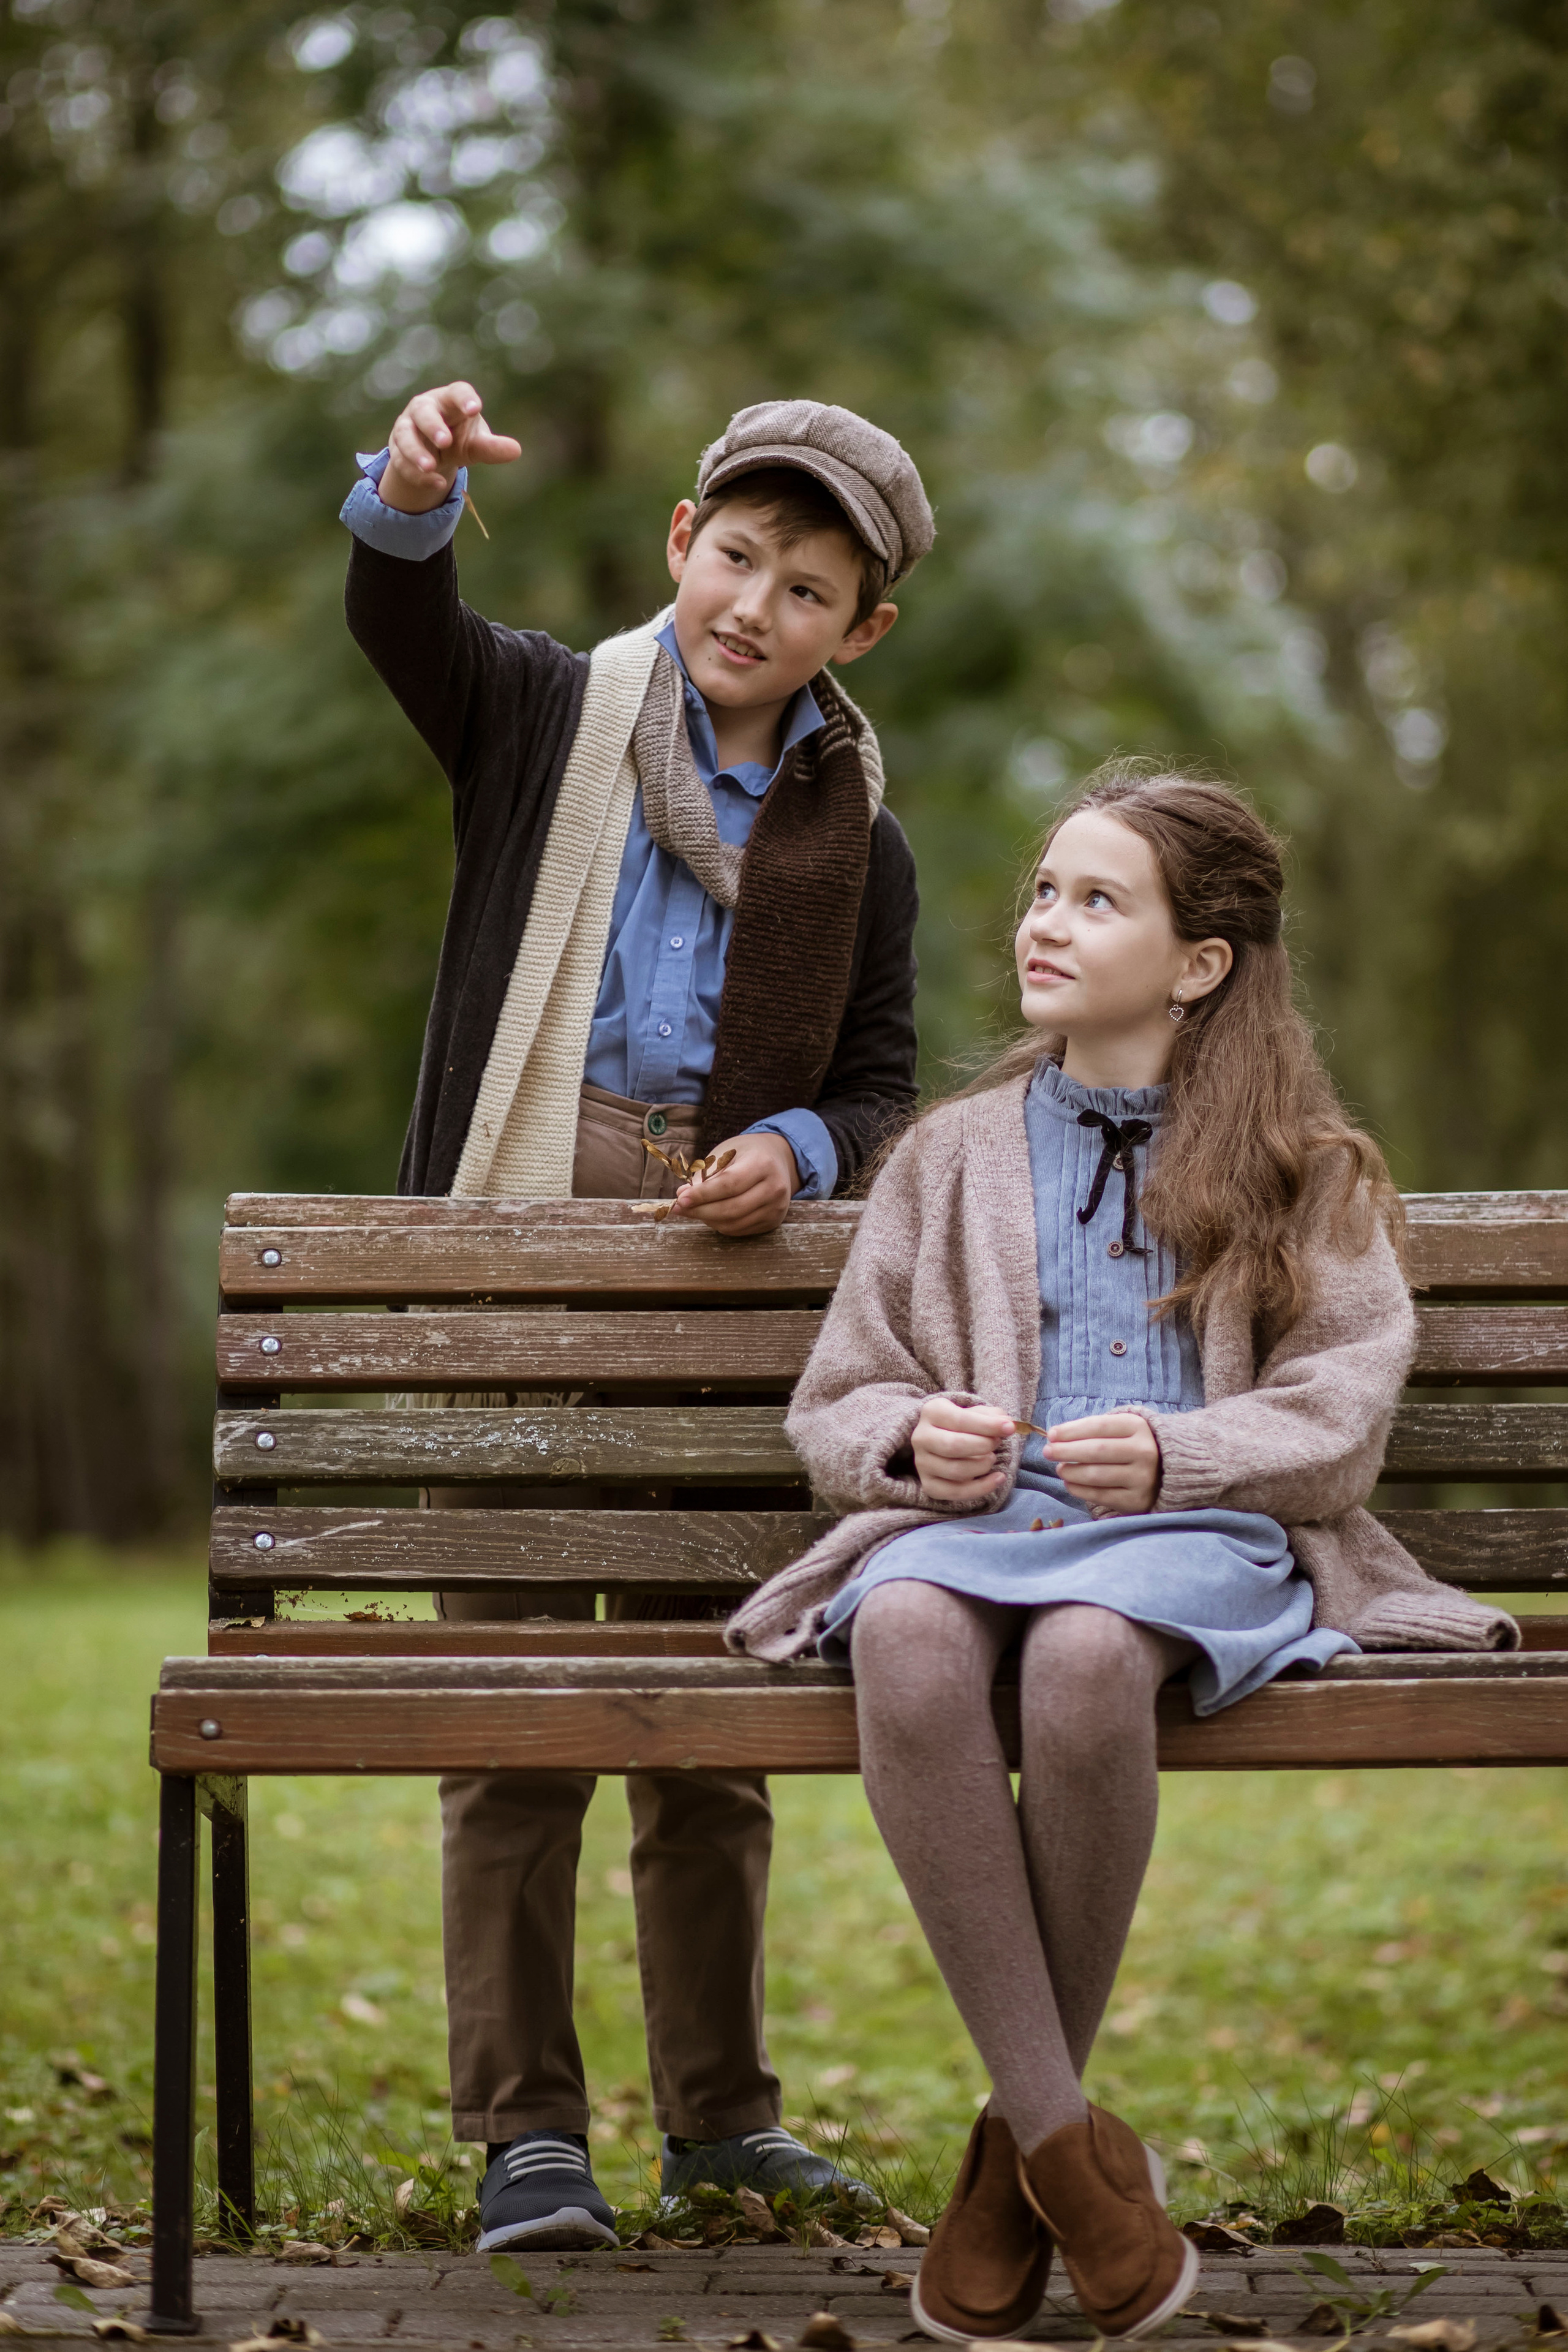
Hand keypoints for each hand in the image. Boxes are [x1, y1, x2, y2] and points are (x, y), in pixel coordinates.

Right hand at [378, 381, 521, 513]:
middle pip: (424, 411)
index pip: (457, 392)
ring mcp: (407, 427)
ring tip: (431, 467)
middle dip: (433, 425)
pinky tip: (437, 483)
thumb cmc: (459, 437)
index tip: (475, 409)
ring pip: (406, 436)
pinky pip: (402, 461)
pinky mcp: (397, 449)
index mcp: (449, 400)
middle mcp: (425, 408)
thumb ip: (492, 447)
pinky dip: (418, 474)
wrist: (433, 452)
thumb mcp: (476, 443)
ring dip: (416, 452)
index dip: (464, 399)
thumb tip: (516, 450)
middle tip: (445, 441)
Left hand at [667, 1132, 798, 1235]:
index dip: (703, 1194)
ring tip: (693, 1209)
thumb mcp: (725, 1153)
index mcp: (763, 1163)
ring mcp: (776, 1207)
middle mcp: (775, 1187)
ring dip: (708, 1219)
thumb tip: (682, 1196)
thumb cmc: (746, 1154)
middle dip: (700, 1211)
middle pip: (732, 1208)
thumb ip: (705, 1174)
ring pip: (734, 1223)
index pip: (729, 1184)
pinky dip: (719, 1224)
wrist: (778, 1161)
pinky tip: (710, 1214)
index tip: (681, 1199)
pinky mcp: (773, 1222)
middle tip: (679, 1208)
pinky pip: (739, 1229)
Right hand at [911, 1395, 1015, 1504]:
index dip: (987, 1425)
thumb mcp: (976, 1413)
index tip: (1009, 1428)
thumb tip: (1006, 1423)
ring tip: (992, 1458)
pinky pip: (955, 1492)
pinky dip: (982, 1488)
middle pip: (954, 1446)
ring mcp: (922, 1463)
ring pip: (956, 1470)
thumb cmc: (965, 1425)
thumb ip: (992, 1416)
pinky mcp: (929, 1484)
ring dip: (982, 1465)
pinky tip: (998, 1478)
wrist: (945, 1439)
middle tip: (997, 1443)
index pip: (960, 1420)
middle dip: (983, 1445)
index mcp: (932, 1412)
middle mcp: (921, 1437)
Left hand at [1045, 1411, 1160, 1515]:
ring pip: (1095, 1475)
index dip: (1071, 1431)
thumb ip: (1092, 1430)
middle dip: (1066, 1451)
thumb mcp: (1121, 1429)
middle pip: (1095, 1450)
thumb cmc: (1131, 1445)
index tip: (1051, 1434)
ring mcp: (1142, 1477)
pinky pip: (1100, 1495)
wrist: (1166, 1472)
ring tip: (1060, 1469)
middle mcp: (1144, 1451)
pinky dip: (1079, 1490)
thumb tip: (1055, 1436)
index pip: (1098, 1426)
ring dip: (1070, 1472)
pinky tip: (1069, 1483)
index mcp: (1138, 1427)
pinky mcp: (1136, 1500)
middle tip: (1047, 1452)